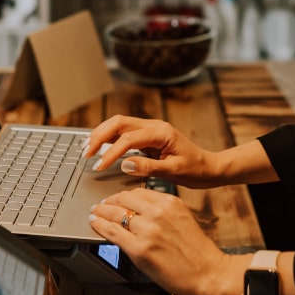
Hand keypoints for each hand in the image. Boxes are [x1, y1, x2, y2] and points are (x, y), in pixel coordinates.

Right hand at [84, 115, 221, 188]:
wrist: (209, 167)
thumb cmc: (195, 170)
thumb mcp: (174, 171)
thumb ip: (149, 167)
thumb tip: (125, 164)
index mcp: (160, 132)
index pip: (128, 139)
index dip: (111, 152)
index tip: (99, 166)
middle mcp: (154, 126)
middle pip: (118, 123)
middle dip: (99, 136)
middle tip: (85, 153)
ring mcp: (150, 129)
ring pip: (119, 125)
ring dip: (101, 134)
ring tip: (87, 148)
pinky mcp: (148, 136)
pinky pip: (124, 133)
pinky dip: (109, 138)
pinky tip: (100, 146)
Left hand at [89, 187, 246, 294]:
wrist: (209, 274)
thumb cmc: (198, 253)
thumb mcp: (183, 220)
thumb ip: (163, 213)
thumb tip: (141, 214)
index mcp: (170, 202)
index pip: (139, 192)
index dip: (123, 195)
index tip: (117, 198)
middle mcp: (158, 212)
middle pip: (124, 199)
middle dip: (110, 201)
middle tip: (102, 204)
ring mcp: (148, 230)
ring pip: (115, 213)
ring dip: (101, 212)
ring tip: (95, 213)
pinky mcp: (139, 249)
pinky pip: (113, 232)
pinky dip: (100, 226)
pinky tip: (96, 224)